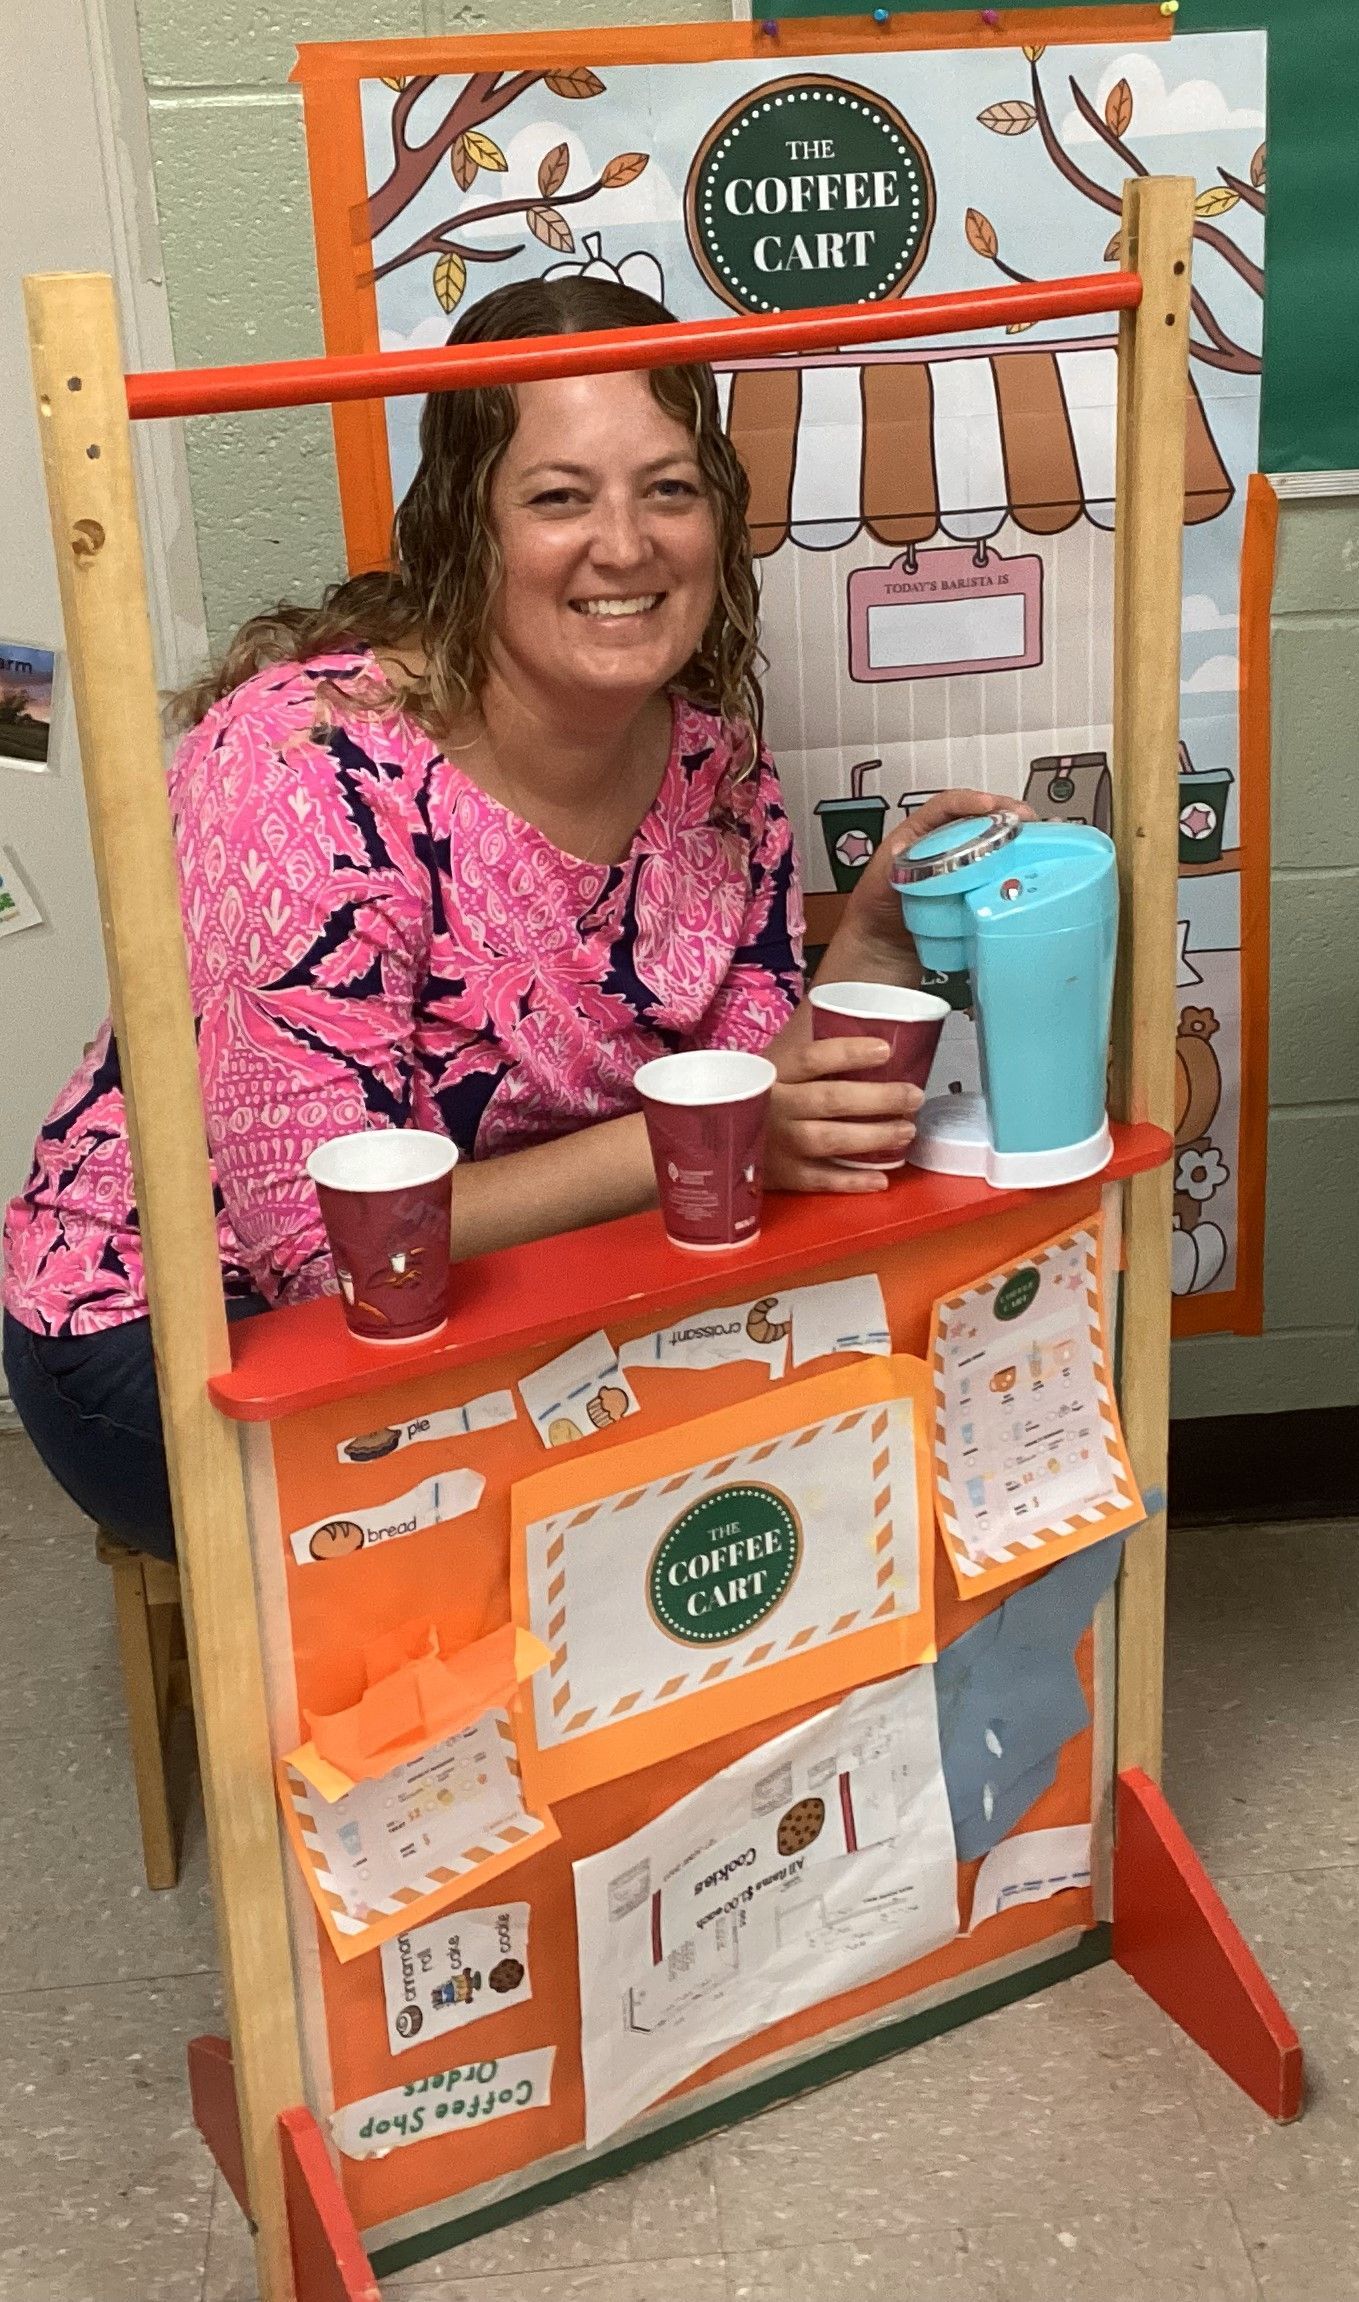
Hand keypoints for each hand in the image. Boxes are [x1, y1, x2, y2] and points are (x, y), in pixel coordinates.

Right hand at [765, 1036, 921, 1196]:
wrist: (716, 1138)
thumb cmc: (759, 1097)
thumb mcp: (772, 1067)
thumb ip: (808, 1056)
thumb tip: (866, 1030)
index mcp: (773, 1073)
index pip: (812, 1057)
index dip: (850, 1053)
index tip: (886, 1050)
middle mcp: (774, 1107)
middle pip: (831, 1099)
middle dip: (879, 1098)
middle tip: (913, 1096)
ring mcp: (777, 1144)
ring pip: (831, 1139)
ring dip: (874, 1136)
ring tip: (906, 1130)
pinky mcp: (780, 1176)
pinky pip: (820, 1180)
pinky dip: (853, 1181)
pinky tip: (880, 1178)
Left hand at [839, 788, 1034, 967]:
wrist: (883, 949)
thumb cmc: (876, 910)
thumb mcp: (880, 882)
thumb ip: (893, 866)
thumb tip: (907, 850)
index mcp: (918, 833)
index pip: (946, 806)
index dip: (969, 801)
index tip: (990, 806)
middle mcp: (942, 844)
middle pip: (978, 818)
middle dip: (1004, 812)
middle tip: (1026, 818)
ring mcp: (959, 866)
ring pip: (991, 842)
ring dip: (1014, 836)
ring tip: (1035, 837)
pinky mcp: (972, 888)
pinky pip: (995, 873)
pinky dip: (1012, 867)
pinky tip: (1027, 868)